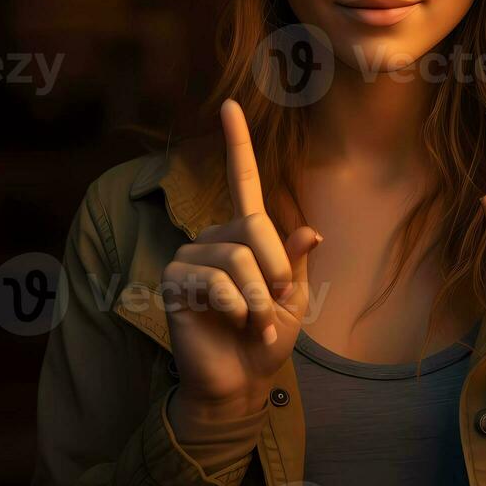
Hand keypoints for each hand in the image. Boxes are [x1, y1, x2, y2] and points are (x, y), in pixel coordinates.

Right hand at [163, 99, 320, 432]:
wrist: (238, 380)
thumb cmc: (266, 336)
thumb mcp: (293, 299)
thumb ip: (295, 264)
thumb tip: (311, 232)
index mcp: (245, 234)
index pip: (241, 181)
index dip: (236, 142)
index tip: (229, 105)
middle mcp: (215, 236)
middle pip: (254, 227)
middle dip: (275, 271)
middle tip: (272, 307)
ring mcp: (191, 256)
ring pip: (238, 258)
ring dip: (258, 299)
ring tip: (253, 321)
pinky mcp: (175, 280)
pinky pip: (216, 280)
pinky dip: (236, 307)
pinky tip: (229, 322)